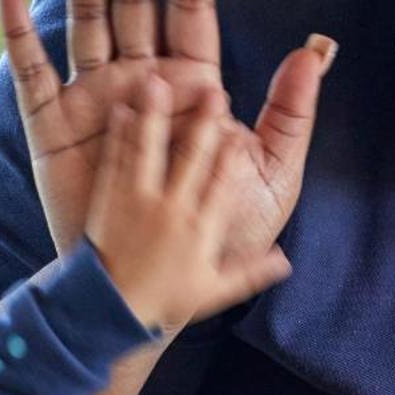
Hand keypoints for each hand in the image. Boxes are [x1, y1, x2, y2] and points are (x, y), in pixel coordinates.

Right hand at [0, 0, 335, 261]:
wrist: (165, 290)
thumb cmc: (223, 238)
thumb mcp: (271, 175)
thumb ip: (292, 112)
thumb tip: (318, 46)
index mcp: (192, 84)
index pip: (189, 2)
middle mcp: (141, 80)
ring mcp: (96, 99)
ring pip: (87, 16)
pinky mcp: (55, 128)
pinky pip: (33, 72)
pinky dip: (19, 30)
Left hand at [84, 73, 291, 331]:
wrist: (112, 311)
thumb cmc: (164, 301)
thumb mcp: (214, 291)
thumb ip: (251, 272)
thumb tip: (285, 261)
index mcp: (201, 229)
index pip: (221, 188)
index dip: (230, 159)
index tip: (239, 133)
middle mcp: (172, 211)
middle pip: (191, 162)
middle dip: (204, 127)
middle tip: (214, 93)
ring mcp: (138, 203)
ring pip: (149, 152)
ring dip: (154, 116)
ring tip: (156, 83)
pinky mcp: (109, 200)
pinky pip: (116, 162)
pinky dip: (118, 136)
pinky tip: (121, 110)